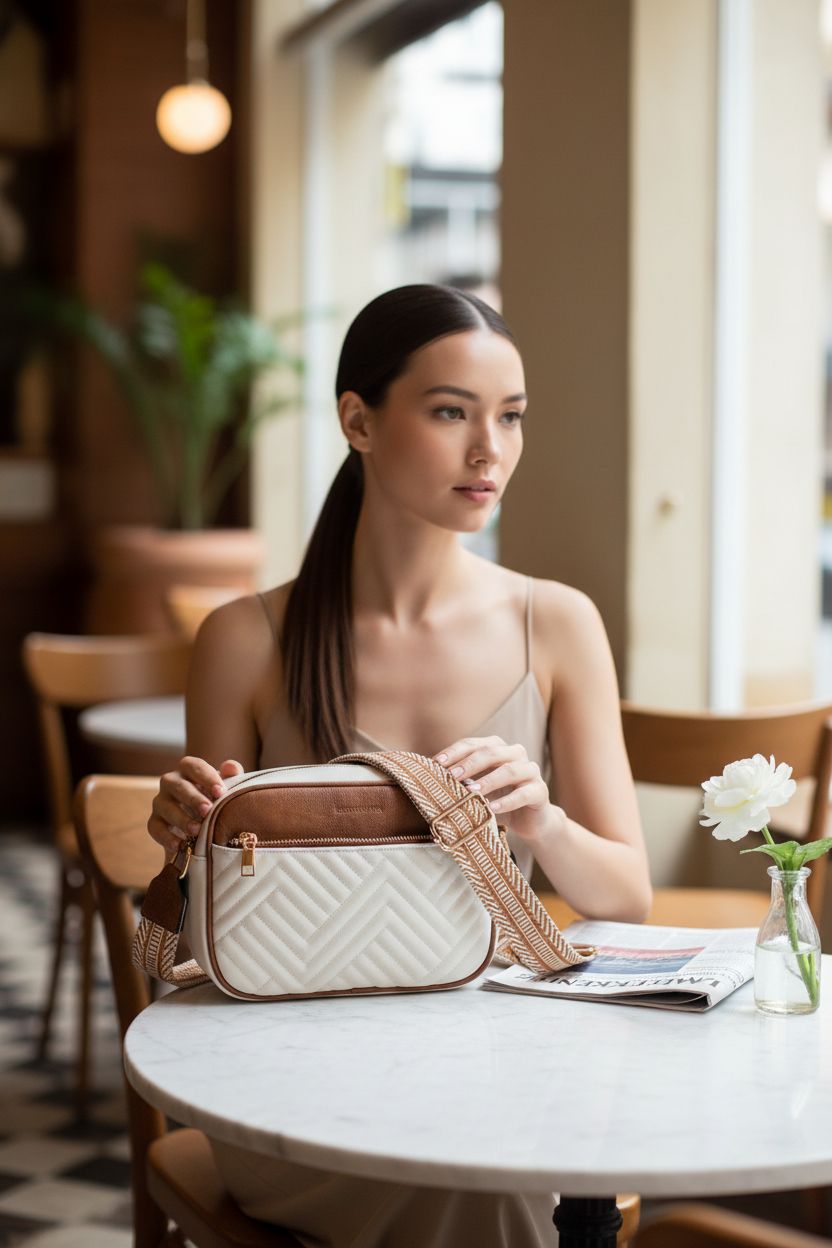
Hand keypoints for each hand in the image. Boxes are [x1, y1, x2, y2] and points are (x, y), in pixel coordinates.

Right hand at [148, 756, 243, 855]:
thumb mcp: (225, 787)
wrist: (201, 827)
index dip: (206, 777)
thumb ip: (231, 775)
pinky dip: (166, 837)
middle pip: (177, 785)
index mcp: (188, 770)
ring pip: (164, 807)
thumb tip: (232, 768)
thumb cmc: (215, 799)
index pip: (193, 766)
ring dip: (181, 818)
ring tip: (196, 830)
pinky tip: (179, 845)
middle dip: (193, 798)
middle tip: (207, 810)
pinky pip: (155, 828)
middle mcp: (171, 783)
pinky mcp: (155, 822)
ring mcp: (160, 802)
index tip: (220, 792)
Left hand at [433, 735, 553, 841]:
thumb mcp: (477, 787)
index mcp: (497, 747)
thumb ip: (460, 779)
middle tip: (452, 777)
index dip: (454, 752)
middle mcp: (515, 754)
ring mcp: (530, 771)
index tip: (436, 764)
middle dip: (469, 764)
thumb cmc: (497, 799)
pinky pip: (524, 793)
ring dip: (488, 781)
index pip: (472, 744)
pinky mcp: (540, 791)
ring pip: (510, 770)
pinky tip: (493, 809)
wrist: (530, 820)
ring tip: (471, 793)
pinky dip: (507, 801)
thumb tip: (427, 776)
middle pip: (491, 752)